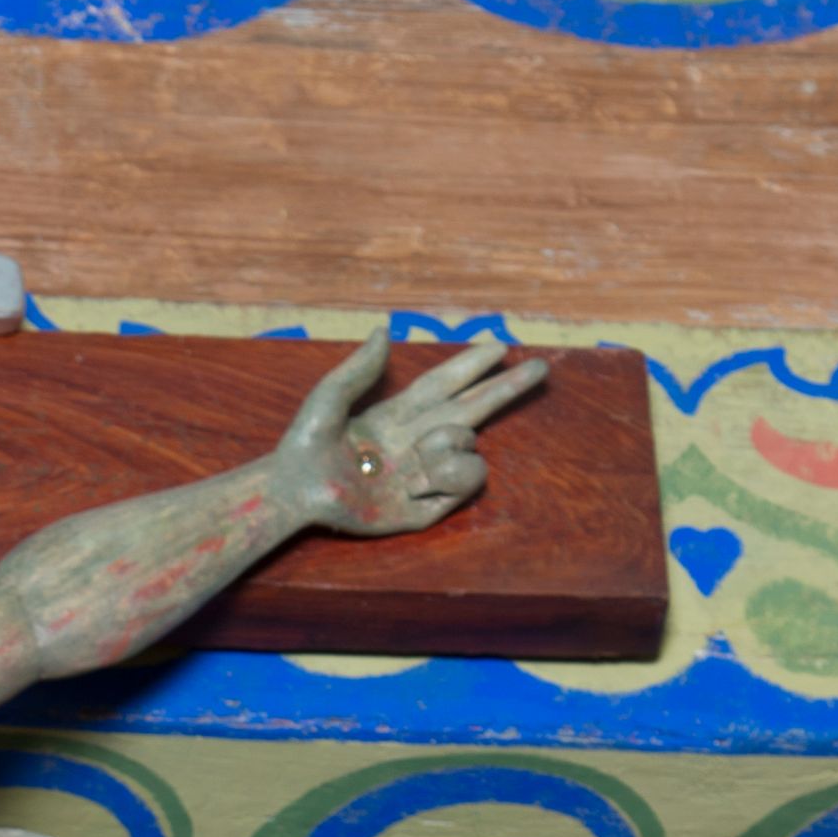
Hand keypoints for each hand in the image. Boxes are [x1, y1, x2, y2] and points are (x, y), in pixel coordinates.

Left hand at [272, 329, 546, 541]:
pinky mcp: (426, 506)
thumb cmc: (305, 444)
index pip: (445, 383)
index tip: (499, 345)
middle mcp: (417, 440)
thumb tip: (386, 330)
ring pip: (471, 446)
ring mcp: (423, 474)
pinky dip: (447, 479)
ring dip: (455, 443)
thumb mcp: (329, 398)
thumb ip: (360, 368)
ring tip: (419, 456)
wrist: (297, 493)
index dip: (471, 365)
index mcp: (399, 413)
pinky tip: (416, 485)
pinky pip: (463, 485)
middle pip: (474, 407)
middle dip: (507, 387)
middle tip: (540, 368)